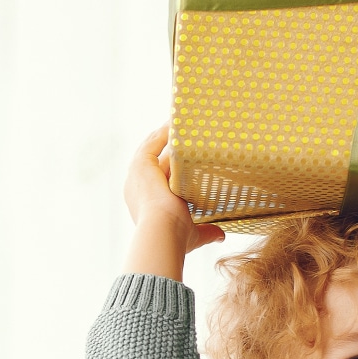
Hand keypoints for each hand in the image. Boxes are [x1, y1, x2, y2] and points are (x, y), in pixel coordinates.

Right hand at [122, 124, 224, 281]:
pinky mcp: (140, 165)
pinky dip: (164, 132)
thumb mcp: (193, 234)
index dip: (168, 166)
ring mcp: (136, 175)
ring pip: (150, 148)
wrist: (164, 231)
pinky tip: (177, 122)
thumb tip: (221, 236)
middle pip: (152, 159)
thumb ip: (207, 231)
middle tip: (183, 133)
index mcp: (144, 202)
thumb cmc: (177, 238)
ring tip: (182, 120)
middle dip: (165, 146)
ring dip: (165, 134)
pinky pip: (152, 142)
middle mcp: (136, 187)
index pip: (156, 177)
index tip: (183, 157)